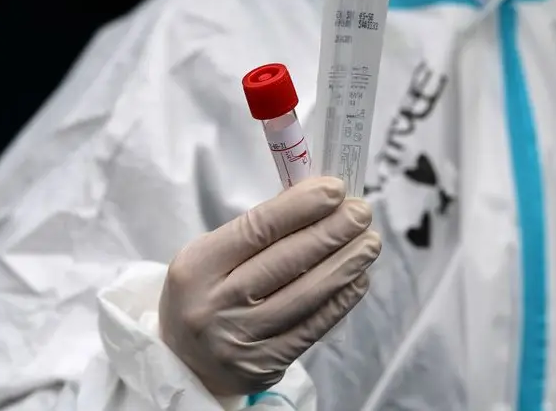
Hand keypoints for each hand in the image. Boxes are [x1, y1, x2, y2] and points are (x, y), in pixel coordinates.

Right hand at [159, 176, 379, 396]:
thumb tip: (317, 199)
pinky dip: (341, 300)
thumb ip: (258, 230)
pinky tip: (358, 279)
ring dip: (346, 264)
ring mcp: (241, 339)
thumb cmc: (207, 293)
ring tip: (370, 242)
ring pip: (307, 295)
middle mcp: (216, 304)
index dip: (301, 207)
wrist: (185, 361)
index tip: (335, 189)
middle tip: (362, 212)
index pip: (258, 228)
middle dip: (333, 232)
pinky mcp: (265, 365)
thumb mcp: (212, 256)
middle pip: (287, 261)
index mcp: (197, 266)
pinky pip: (313, 327)